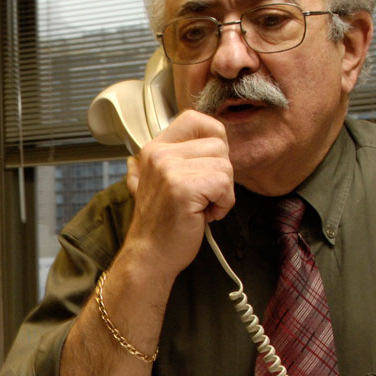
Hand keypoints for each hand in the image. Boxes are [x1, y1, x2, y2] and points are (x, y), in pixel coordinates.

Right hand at [122, 109, 236, 282]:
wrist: (150, 256)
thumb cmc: (164, 222)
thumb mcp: (164, 179)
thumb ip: (182, 156)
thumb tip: (215, 139)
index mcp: (155, 147)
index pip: (196, 119)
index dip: (214, 140)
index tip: (208, 166)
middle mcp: (159, 153)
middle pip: (218, 144)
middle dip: (220, 173)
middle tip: (202, 195)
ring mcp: (169, 169)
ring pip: (225, 165)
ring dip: (223, 192)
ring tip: (201, 207)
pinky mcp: (182, 187)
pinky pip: (224, 184)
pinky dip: (223, 204)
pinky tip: (204, 215)